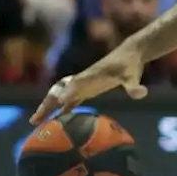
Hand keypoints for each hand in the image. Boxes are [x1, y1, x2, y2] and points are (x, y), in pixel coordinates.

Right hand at [29, 46, 147, 123]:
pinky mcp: (88, 88)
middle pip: (59, 93)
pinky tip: (56, 120)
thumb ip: (134, 86)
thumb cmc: (130, 65)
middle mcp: (82, 80)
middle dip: (46, 105)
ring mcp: (84, 84)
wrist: (130, 53)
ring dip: (48, 107)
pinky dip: (62, 108)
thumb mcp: (133, 76)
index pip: (73, 87)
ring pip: (60, 96)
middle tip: (34, 120)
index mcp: (90, 77)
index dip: (64, 96)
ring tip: (35, 121)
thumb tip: (142, 94)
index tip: (55, 109)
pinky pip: (71, 100)